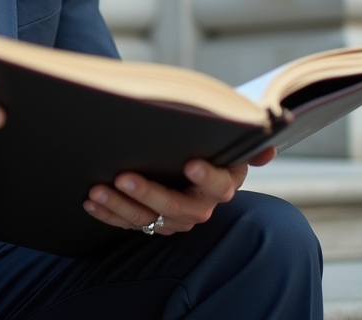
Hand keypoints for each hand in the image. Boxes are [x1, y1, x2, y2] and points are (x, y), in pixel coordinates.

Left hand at [83, 148, 275, 233]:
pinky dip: (108, 214)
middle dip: (149, 193)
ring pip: (148, 218)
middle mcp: (200, 207)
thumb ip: (246, 138)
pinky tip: (90, 202)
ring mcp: (174, 219)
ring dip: (121, 206)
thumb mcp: (227, 138)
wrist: (188, 164)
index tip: (192, 163)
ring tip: (97, 190)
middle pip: (176, 206)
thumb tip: (271, 142)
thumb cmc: (205, 143)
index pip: (220, 185)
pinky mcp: (152, 223)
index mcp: (223, 183)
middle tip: (123, 176)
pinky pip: (128, 223)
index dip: (208, 176)